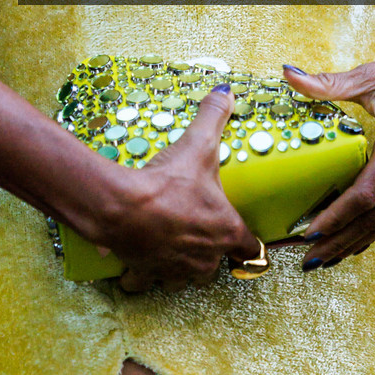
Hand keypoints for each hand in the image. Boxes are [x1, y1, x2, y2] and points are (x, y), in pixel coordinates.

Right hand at [64, 85, 263, 294]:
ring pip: (185, 279)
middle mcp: (206, 258)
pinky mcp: (148, 274)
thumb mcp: (197, 145)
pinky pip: (147, 282)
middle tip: (199, 233)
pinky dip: (143, 274)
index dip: (249, 245)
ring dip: (180, 267)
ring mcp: (176, 270)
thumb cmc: (167, 182)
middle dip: (209, 253)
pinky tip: (138, 261)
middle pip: (216, 266)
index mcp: (226, 232)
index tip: (244, 240)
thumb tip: (226, 92)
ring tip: (171, 246)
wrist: (123, 208)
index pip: (252, 251)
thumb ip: (214, 117)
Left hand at [283, 38, 374, 269]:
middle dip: (343, 239)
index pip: (366, 190)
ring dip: (361, 238)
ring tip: (330, 255)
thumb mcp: (373, 74)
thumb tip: (287, 75)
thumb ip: (329, 82)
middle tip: (311, 259)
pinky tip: (362, 237)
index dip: (337, 217)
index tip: (311, 234)